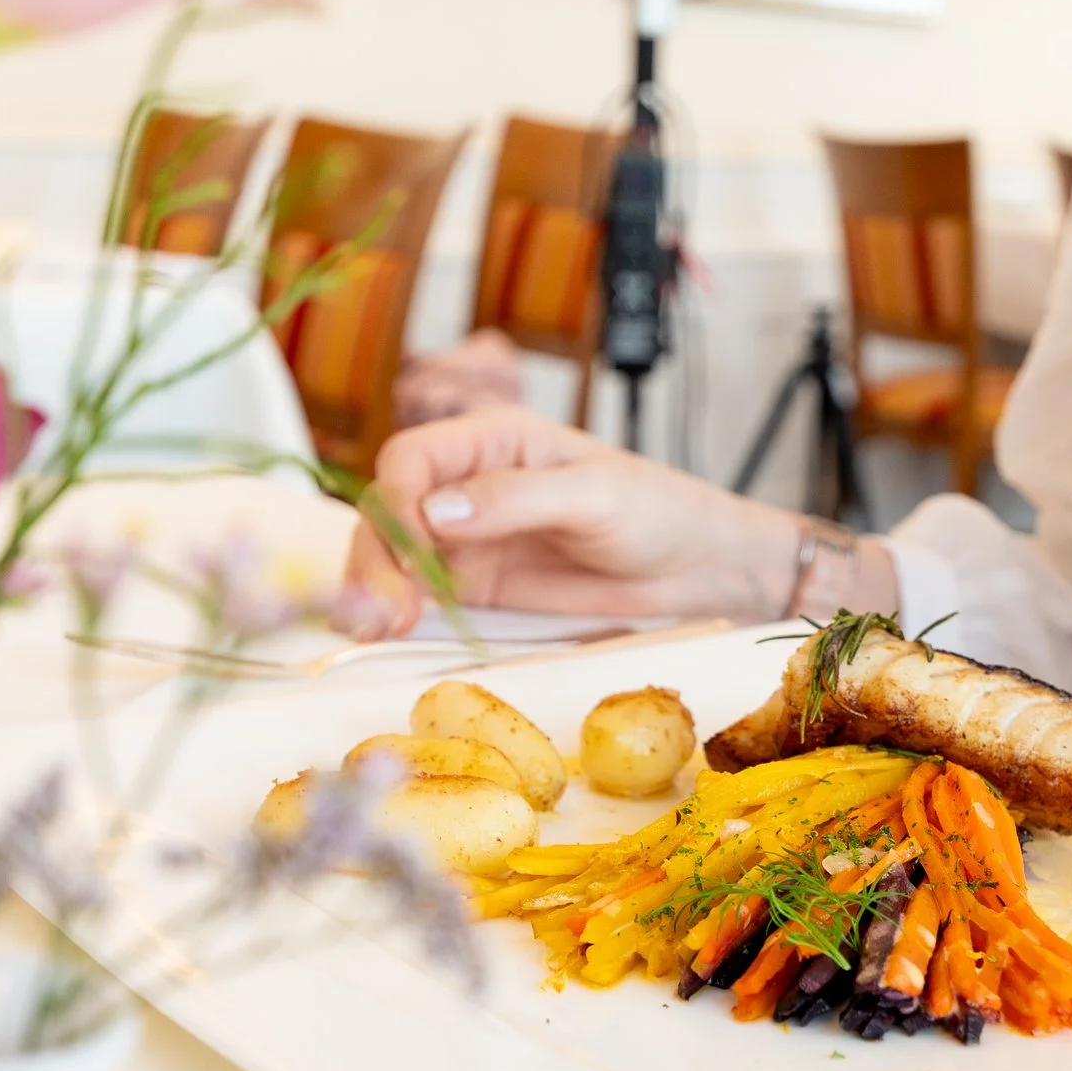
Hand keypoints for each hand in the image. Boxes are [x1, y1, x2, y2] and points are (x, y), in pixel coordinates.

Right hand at [332, 408, 889, 637]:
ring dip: (373, 587)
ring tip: (375, 627)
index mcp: (493, 441)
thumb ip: (515, 499)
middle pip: (388, 510)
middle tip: (384, 612)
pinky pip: (418, 591)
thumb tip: (438, 512)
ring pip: (391, 554)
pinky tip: (389, 629)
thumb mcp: (595, 496)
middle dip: (375, 557)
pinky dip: (395, 608)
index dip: (396, 502)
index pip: (412, 460)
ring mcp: (466, 536)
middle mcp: (467, 484)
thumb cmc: (658, 510)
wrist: (698, 566)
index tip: (411, 549)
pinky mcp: (475, 583)